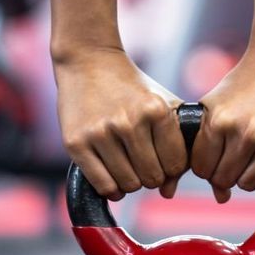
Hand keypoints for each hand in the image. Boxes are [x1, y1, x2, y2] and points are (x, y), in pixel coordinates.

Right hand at [55, 46, 185, 200]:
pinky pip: (102, 185)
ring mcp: (100, 133)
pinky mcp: (76, 142)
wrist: (88, 62)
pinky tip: (112, 177)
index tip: (161, 160)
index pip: (175, 165)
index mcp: (156, 110)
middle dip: (151, 177)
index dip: (171, 168)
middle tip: (142, 164)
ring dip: (130, 182)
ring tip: (126, 167)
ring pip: (128, 185)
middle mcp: (129, 122)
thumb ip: (178, 144)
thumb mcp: (162, 104)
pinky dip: (110, 189)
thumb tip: (168, 193)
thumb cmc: (132, 88)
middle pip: (151, 178)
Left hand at [193, 44, 254, 202]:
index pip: (203, 170)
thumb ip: (206, 148)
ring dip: (250, 176)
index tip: (218, 155)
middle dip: (227, 172)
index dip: (208, 166)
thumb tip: (221, 198)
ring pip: (250, 185)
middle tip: (238, 154)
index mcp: (220, 121)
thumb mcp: (214, 106)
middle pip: (226, 180)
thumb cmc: (244, 85)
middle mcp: (247, 132)